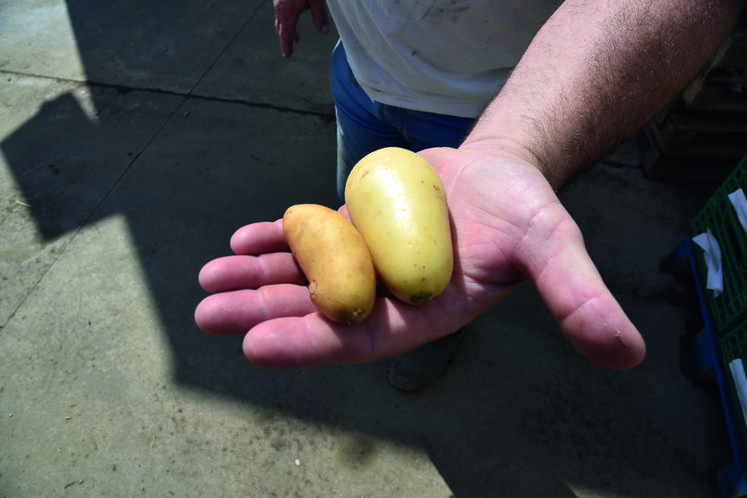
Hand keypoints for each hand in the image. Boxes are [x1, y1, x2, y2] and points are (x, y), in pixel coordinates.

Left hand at [195, 146, 645, 369]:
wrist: (503, 173)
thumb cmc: (526, 211)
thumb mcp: (554, 245)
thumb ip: (578, 296)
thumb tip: (624, 353)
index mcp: (428, 314)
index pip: (364, 340)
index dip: (311, 343)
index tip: (255, 346)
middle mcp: (391, 296)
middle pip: (320, 310)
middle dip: (263, 313)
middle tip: (207, 316)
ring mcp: (369, 263)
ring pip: (306, 276)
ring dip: (256, 280)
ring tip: (207, 282)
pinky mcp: (358, 231)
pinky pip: (310, 239)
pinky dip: (275, 239)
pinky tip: (240, 242)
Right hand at [273, 0, 329, 57]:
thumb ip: (320, 15)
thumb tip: (324, 32)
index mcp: (287, 12)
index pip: (285, 35)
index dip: (286, 46)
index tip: (287, 55)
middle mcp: (279, 6)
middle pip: (281, 27)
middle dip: (286, 39)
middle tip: (290, 49)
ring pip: (281, 17)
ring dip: (287, 27)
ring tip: (295, 35)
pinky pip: (281, 9)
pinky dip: (286, 17)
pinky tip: (293, 13)